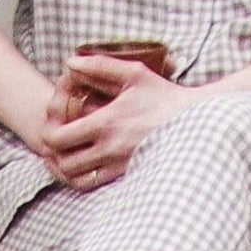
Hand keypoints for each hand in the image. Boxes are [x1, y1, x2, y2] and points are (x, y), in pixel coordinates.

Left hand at [40, 50, 190, 190]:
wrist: (202, 125)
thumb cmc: (166, 97)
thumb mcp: (135, 75)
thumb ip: (100, 66)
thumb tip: (69, 63)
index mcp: (107, 123)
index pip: (58, 138)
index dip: (48, 132)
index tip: (55, 124)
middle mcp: (111, 149)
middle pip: (63, 163)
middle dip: (54, 153)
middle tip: (58, 142)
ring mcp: (122, 167)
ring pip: (77, 180)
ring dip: (66, 169)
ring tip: (67, 154)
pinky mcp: (132, 177)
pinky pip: (97, 187)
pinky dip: (85, 179)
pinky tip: (87, 164)